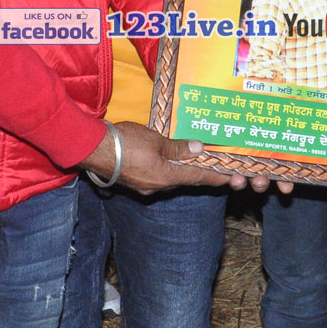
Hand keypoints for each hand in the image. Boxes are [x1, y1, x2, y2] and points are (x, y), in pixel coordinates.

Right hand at [83, 122, 291, 194]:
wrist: (93, 150)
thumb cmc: (125, 142)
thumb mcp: (155, 140)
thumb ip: (177, 147)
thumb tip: (198, 148)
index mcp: (167, 177)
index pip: (199, 177)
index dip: (217, 177)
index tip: (233, 179)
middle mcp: (158, 187)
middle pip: (186, 180)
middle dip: (201, 173)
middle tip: (217, 167)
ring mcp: (145, 187)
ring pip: (171, 179)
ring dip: (182, 170)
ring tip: (192, 160)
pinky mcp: (135, 183)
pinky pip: (157, 177)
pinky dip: (166, 170)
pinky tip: (166, 160)